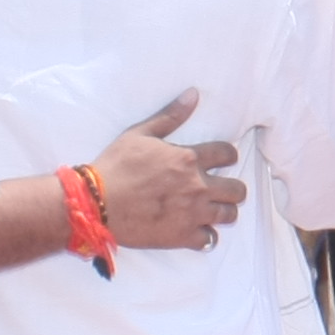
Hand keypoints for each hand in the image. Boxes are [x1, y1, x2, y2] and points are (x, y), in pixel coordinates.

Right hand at [95, 90, 244, 248]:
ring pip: (229, 215)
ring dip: (223, 212)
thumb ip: (170, 116)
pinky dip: (205, 236)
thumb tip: (193, 94)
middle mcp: (197, 186)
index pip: (228, 154)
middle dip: (232, 188)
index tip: (224, 160)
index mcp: (189, 159)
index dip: (229, 156)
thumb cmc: (116, 166)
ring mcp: (193, 214)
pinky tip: (195, 230)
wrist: (96, 203)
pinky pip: (209, 240)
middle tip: (220, 189)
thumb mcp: (140, 134)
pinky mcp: (182, 237)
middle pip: (237, 190)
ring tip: (211, 210)